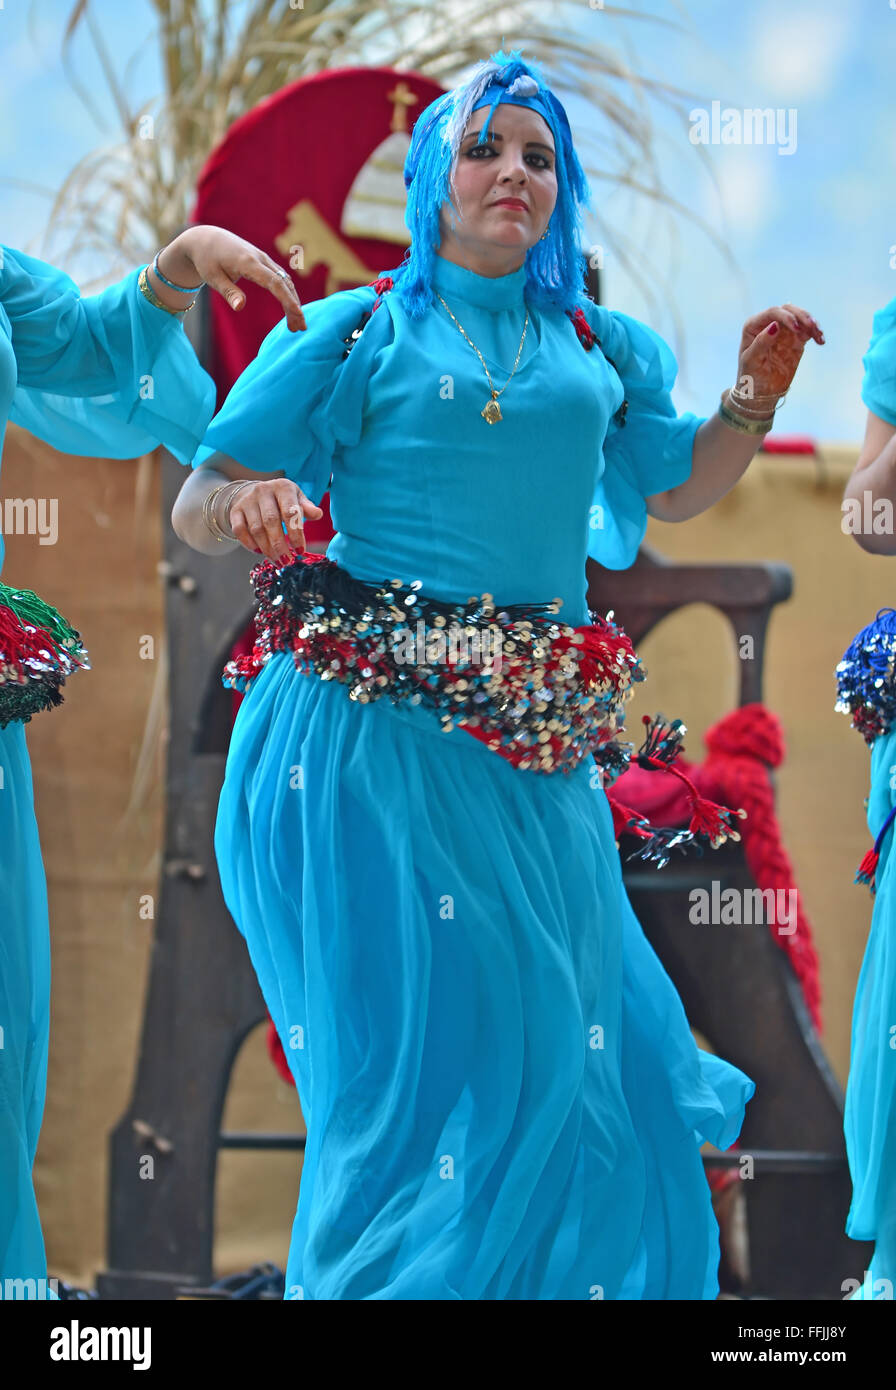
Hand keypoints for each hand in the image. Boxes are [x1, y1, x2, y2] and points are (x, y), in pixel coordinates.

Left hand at [152, 226, 306, 331]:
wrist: (206, 238)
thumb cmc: (207, 259)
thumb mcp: (213, 277)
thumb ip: (228, 292)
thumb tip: (241, 308)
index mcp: (248, 263)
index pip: (274, 283)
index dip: (287, 299)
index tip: (297, 315)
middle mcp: (260, 258)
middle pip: (284, 283)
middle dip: (295, 306)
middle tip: (300, 328)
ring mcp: (263, 259)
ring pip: (285, 280)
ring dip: (293, 301)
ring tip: (296, 324)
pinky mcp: (264, 262)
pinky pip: (281, 278)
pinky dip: (288, 293)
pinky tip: (290, 308)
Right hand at [227, 478, 322, 559]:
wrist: (254, 492)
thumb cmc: (282, 500)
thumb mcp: (297, 499)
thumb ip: (307, 508)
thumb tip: (318, 514)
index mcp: (283, 487)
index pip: (290, 512)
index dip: (296, 533)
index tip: (300, 551)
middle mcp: (263, 491)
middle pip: (271, 522)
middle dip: (279, 545)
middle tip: (287, 561)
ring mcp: (247, 500)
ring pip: (256, 529)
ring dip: (266, 548)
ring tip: (277, 560)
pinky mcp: (235, 510)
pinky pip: (239, 530)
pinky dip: (249, 544)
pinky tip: (259, 552)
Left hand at [735, 303, 823, 402]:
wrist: (761, 393)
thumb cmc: (750, 376)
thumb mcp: (751, 361)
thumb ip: (761, 342)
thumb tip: (775, 325)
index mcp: (754, 326)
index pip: (773, 312)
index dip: (786, 317)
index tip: (797, 329)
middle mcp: (769, 324)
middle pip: (788, 310)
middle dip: (802, 316)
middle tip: (812, 327)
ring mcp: (783, 332)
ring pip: (800, 318)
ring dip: (811, 323)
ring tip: (819, 335)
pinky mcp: (795, 340)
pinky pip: (808, 331)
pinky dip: (816, 333)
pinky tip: (821, 340)